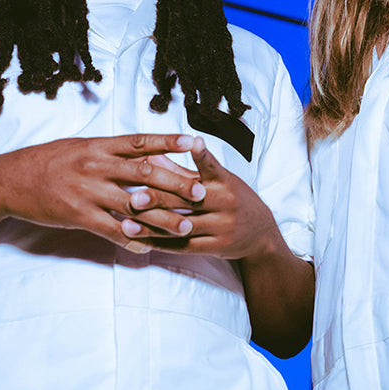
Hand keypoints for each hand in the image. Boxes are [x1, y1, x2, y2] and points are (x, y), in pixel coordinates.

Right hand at [0, 133, 203, 253]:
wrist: (9, 180)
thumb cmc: (47, 161)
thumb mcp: (80, 146)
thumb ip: (110, 150)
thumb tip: (142, 150)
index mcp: (99, 145)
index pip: (142, 141)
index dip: (171, 142)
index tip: (197, 143)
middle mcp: (97, 165)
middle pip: (145, 173)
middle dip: (176, 183)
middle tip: (201, 192)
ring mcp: (88, 191)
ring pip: (133, 205)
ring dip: (162, 219)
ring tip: (186, 228)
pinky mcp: (78, 215)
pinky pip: (111, 230)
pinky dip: (132, 239)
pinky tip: (150, 248)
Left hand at [122, 137, 280, 261]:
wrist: (261, 236)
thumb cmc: (234, 200)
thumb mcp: (218, 182)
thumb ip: (183, 170)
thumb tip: (152, 154)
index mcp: (225, 182)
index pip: (212, 166)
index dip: (203, 155)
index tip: (194, 142)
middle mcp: (226, 202)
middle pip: (188, 199)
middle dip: (158, 198)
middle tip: (132, 197)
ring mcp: (222, 226)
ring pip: (183, 226)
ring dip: (153, 226)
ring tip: (127, 224)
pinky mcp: (217, 247)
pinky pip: (184, 247)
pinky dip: (161, 244)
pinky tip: (141, 242)